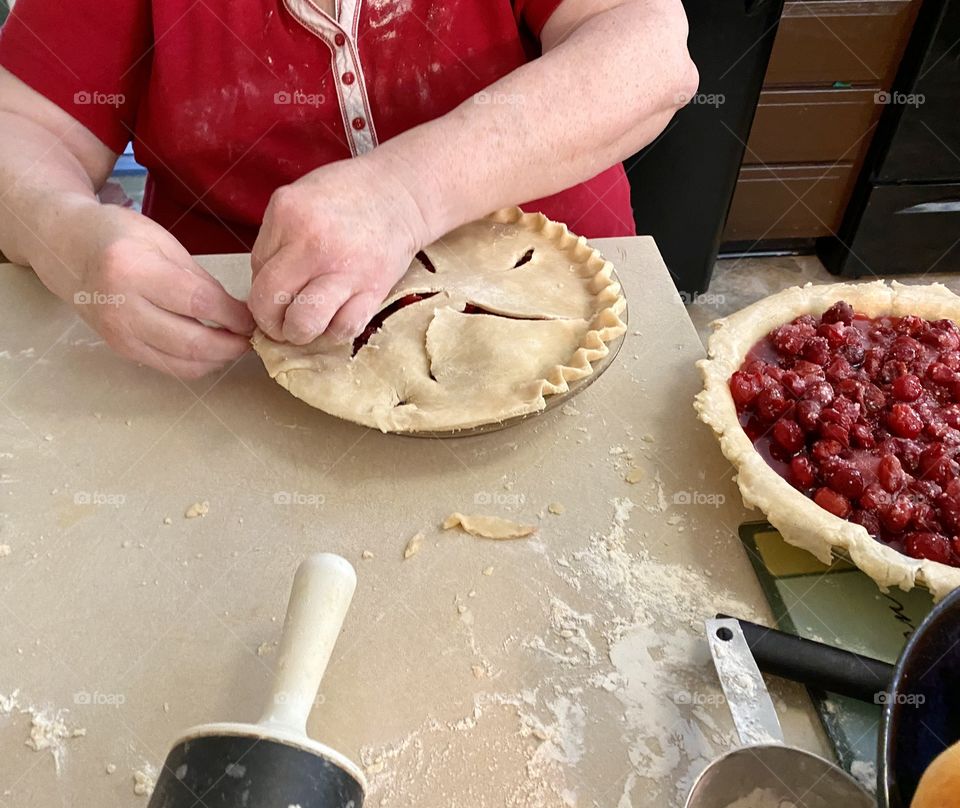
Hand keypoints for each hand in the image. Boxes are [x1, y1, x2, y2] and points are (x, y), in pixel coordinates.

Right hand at [34, 200, 253, 378]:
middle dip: (231, 345)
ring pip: (182, 363)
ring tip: (236, 345)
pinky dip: (196, 364)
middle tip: (251, 338)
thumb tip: (236, 312)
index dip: (233, 316)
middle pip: (191, 342)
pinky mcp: (120, 349)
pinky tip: (211, 351)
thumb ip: (199, 279)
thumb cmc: (118, 237)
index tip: (252, 318)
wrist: (66, 249)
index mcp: (133, 269)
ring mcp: (118, 333)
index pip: (198, 303)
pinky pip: (168, 367)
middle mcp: (122, 307)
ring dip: (217, 360)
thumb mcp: (163, 243)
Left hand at [249, 155, 431, 344]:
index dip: (261, 288)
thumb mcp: (299, 198)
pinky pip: (344, 328)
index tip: (272, 294)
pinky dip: (334, 332)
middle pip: (270, 300)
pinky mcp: (373, 289)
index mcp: (289, 215)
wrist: (401, 193)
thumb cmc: (349, 194)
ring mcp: (345, 269)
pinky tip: (333, 321)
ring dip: (298, 334)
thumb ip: (277, 239)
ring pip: (305, 323)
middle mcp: (313, 244)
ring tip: (303, 328)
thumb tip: (266, 286)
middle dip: (269, 321)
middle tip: (278, 322)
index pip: (256, 270)